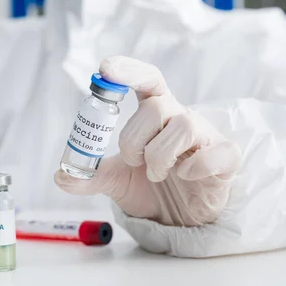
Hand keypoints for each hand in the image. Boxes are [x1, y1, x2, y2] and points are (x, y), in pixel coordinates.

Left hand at [55, 56, 241, 226]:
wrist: (182, 218)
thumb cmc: (152, 187)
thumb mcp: (117, 180)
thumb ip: (91, 176)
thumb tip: (60, 176)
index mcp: (155, 114)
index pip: (148, 79)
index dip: (129, 70)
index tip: (105, 68)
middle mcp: (180, 117)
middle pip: (156, 106)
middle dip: (134, 138)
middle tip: (134, 161)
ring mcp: (205, 136)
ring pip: (182, 125)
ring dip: (159, 156)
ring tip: (157, 173)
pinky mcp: (225, 159)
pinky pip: (213, 154)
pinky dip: (193, 167)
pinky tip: (184, 176)